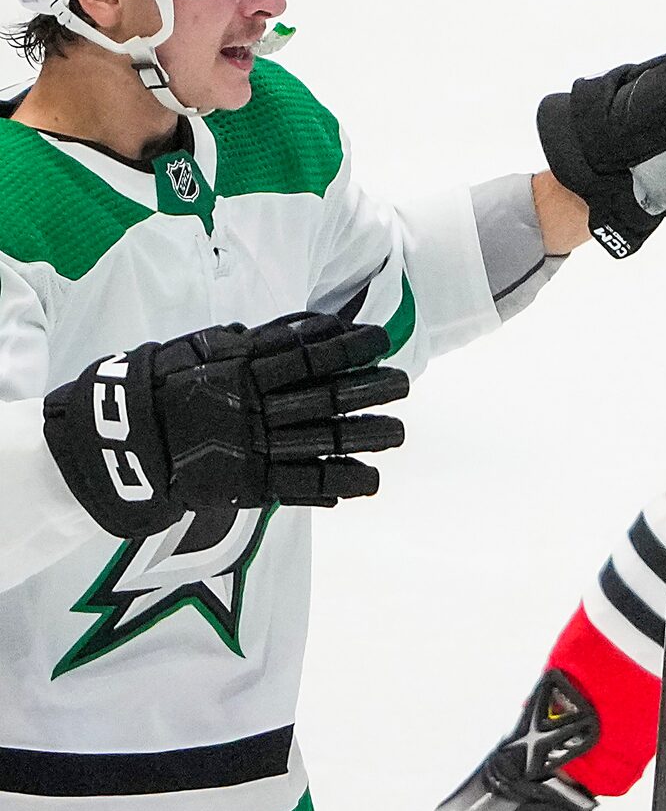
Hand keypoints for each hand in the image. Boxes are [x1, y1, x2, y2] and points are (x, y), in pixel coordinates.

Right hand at [42, 315, 406, 536]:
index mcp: (243, 368)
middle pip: (327, 395)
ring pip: (324, 439)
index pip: (307, 352)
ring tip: (397, 432)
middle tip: (403, 384)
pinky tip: (369, 478)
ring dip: (366, 435)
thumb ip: (253, 340)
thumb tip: (310, 326)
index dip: (348, 346)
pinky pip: (302, 484)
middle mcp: (254, 406)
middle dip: (371, 389)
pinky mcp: (249, 483)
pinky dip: (338, 483)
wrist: (118, 441)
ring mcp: (253, 446)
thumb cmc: (162, 386)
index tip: (381, 339)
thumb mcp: (202, 348)